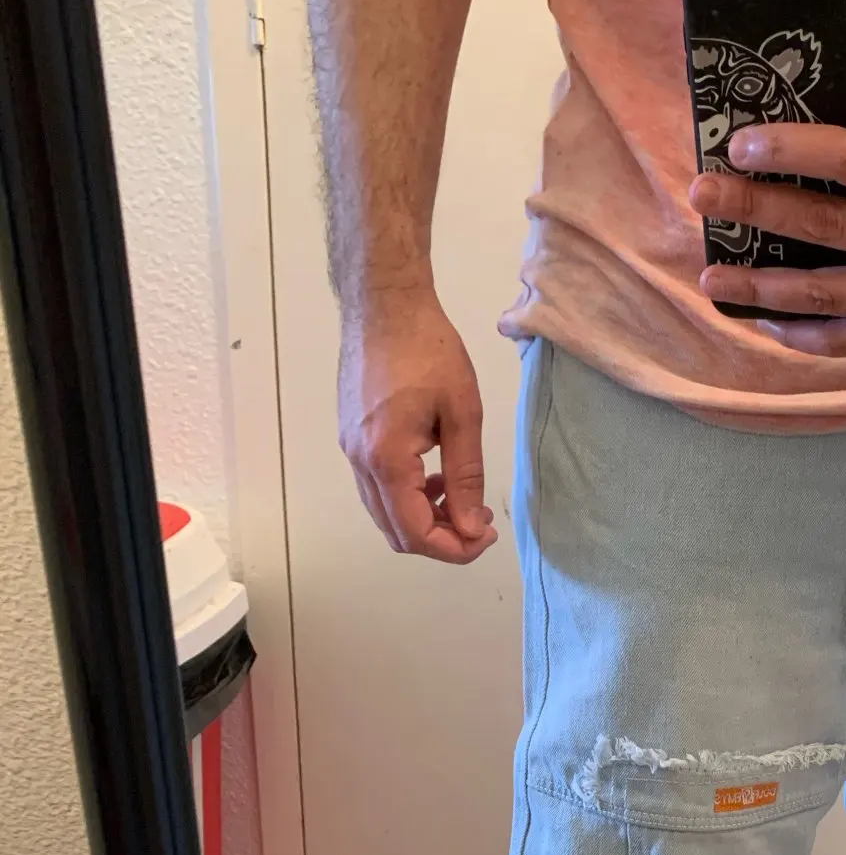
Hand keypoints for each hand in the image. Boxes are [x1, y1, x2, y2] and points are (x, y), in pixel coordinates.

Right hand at [338, 289, 497, 563]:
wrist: (384, 306)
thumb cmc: (428, 350)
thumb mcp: (462, 414)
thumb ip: (466, 477)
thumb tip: (471, 527)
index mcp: (386, 459)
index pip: (415, 533)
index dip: (455, 548)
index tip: (487, 536)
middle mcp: (359, 462)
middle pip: (396, 532)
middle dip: (441, 539)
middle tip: (479, 523)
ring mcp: (350, 450)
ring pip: (384, 513)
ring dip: (423, 518)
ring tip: (460, 497)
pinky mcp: (350, 437)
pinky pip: (377, 488)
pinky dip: (407, 496)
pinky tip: (434, 475)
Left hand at [688, 127, 845, 361]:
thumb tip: (801, 163)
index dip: (796, 150)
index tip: (744, 142)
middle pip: (825, 228)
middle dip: (755, 209)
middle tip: (704, 195)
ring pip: (823, 296)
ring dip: (758, 288)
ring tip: (712, 278)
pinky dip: (799, 333)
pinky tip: (765, 319)